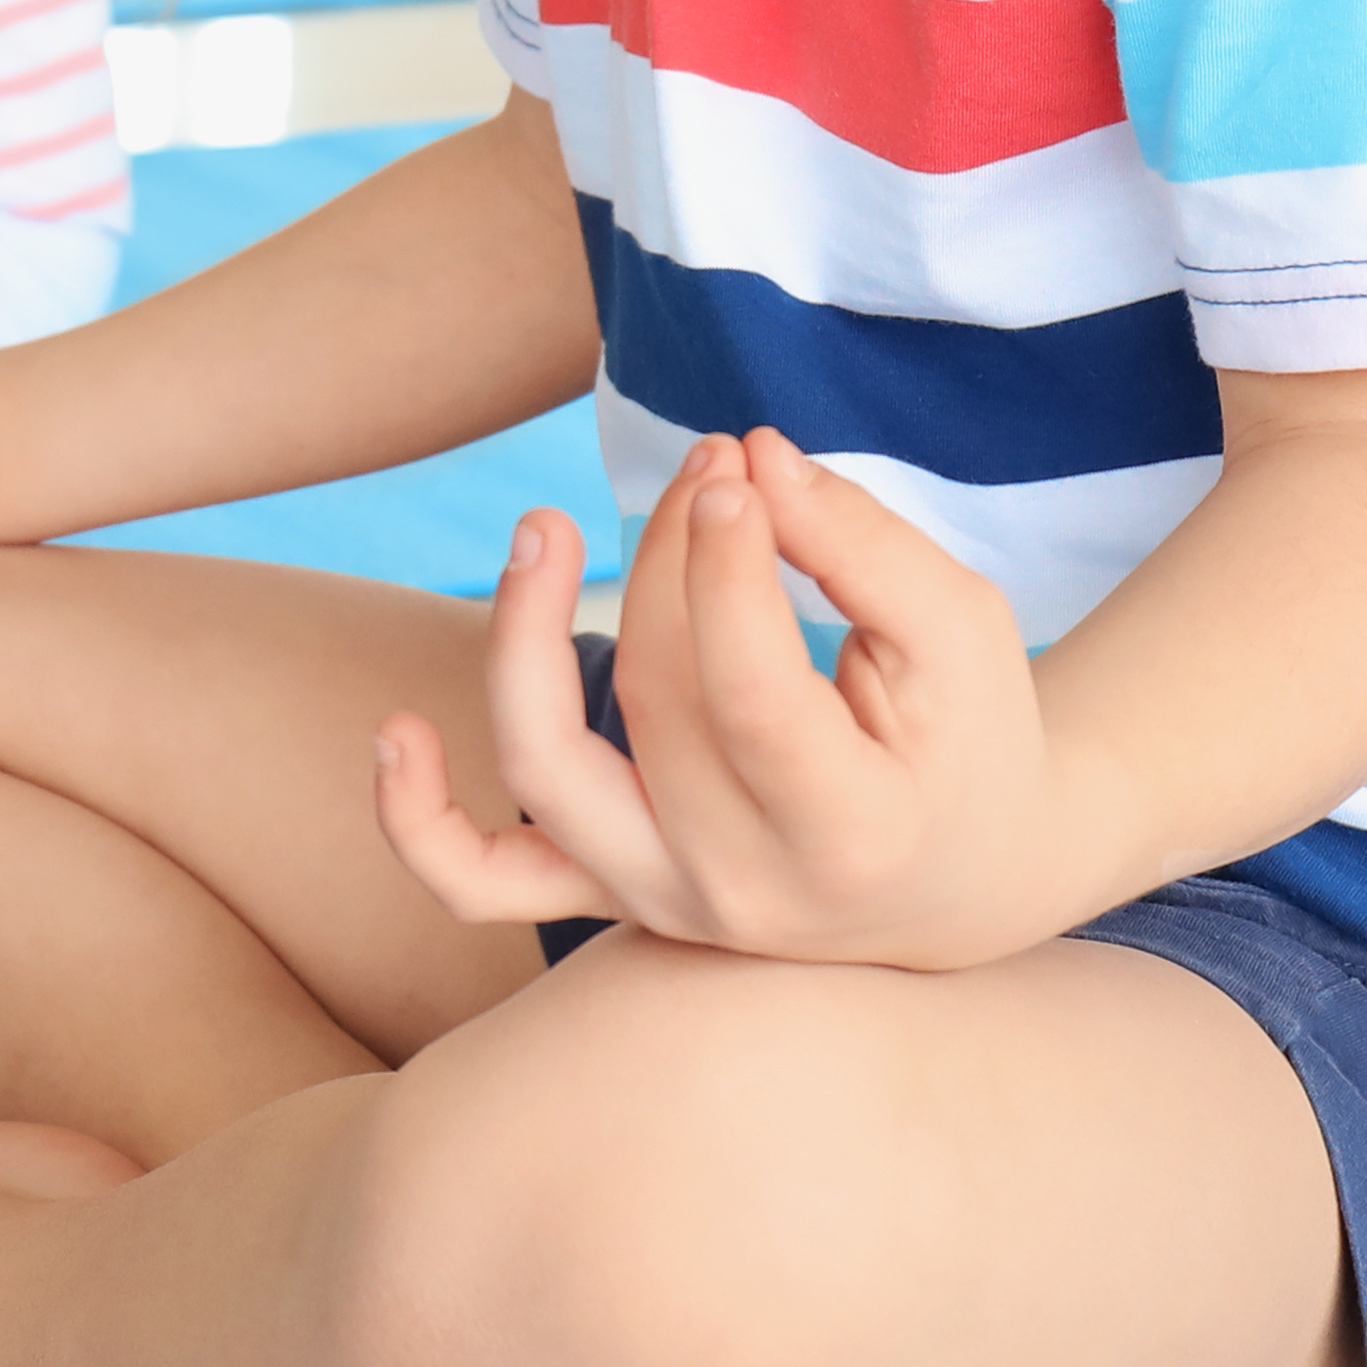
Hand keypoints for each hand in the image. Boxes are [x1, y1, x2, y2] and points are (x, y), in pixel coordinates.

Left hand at [370, 430, 1091, 973]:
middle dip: (669, 557)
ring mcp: (665, 903)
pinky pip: (483, 883)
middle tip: (714, 463)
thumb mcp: (961, 632)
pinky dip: (418, 824)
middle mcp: (743, 892)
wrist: (963, 875)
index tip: (731, 468)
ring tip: (541, 526)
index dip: (722, 568)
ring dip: (518, 643)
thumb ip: (862, 546)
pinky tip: (395, 729)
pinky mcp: (613, 895)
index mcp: (850, 835)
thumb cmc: (972, 736)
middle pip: (655, 699)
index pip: (748, 693)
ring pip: (547, 776)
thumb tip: (750, 463)